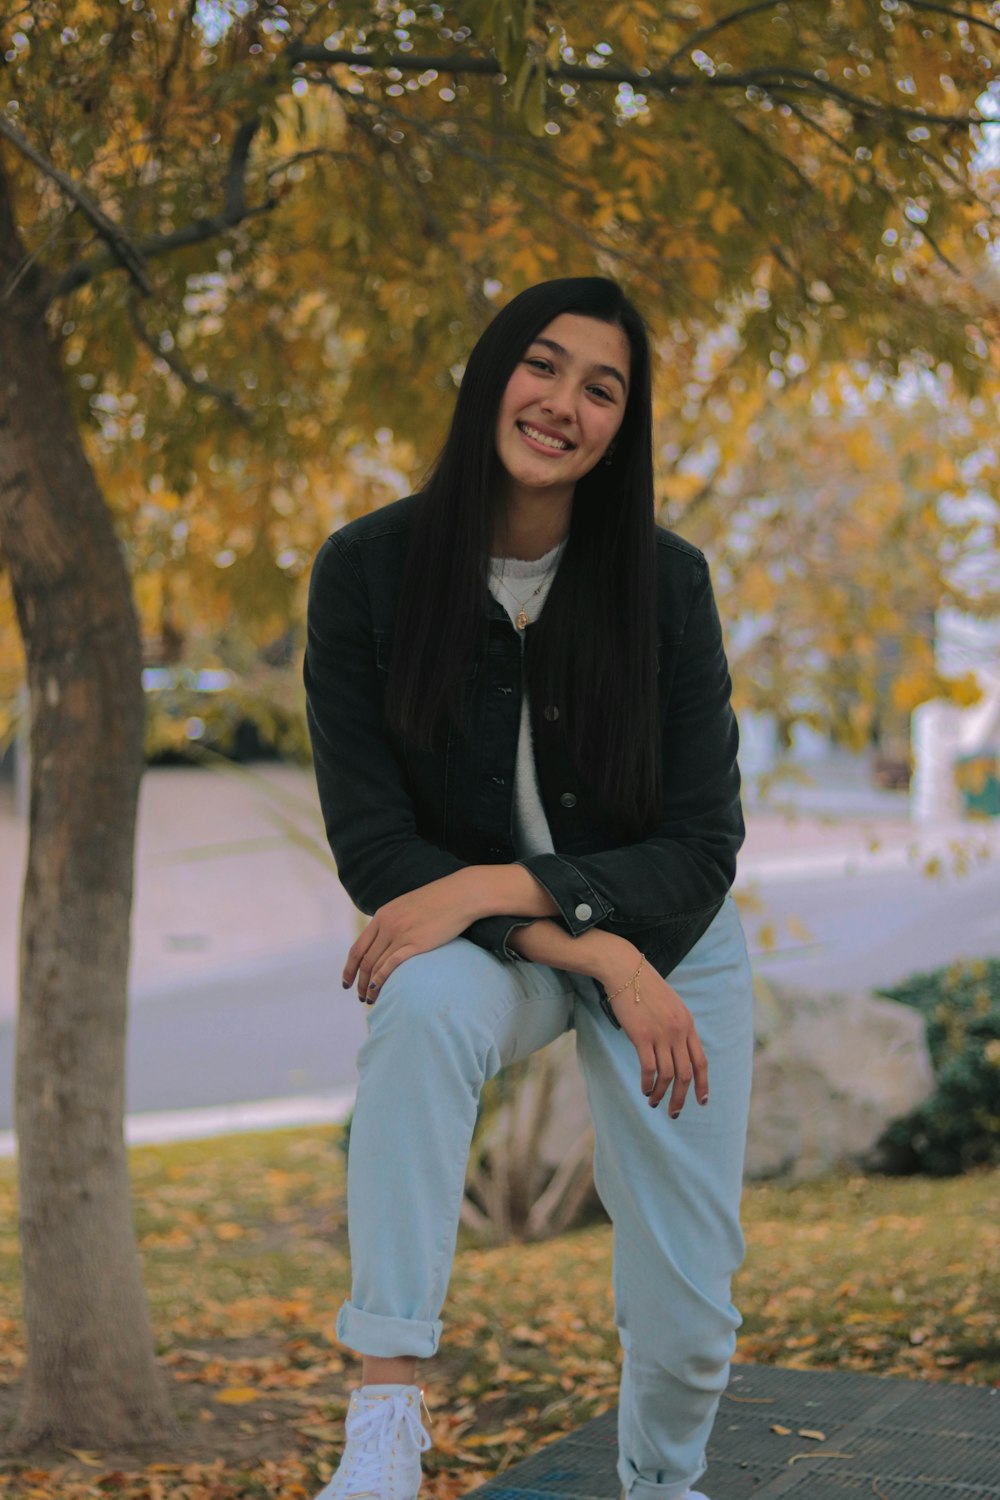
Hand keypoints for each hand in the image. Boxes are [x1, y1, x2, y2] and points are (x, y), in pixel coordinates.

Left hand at [343, 872, 480, 1001]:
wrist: (460, 895)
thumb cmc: (438, 900)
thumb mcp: (406, 906)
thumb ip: (393, 920)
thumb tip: (386, 938)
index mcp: (382, 916)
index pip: (358, 947)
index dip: (349, 968)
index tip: (346, 981)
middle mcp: (387, 925)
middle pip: (364, 960)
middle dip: (358, 981)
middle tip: (358, 995)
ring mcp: (401, 934)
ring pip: (375, 966)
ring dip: (369, 986)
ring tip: (369, 999)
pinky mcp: (416, 943)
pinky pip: (391, 965)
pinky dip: (380, 980)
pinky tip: (378, 990)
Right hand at [603, 956, 708, 1115]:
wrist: (625, 970)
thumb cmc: (645, 986)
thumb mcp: (671, 1005)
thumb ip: (677, 1026)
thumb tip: (676, 1049)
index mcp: (688, 1024)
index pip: (701, 1061)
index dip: (703, 1084)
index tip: (702, 1100)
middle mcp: (679, 1031)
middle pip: (686, 1073)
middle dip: (682, 1097)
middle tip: (675, 1112)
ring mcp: (661, 1034)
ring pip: (668, 1075)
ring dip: (661, 1093)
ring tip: (654, 1102)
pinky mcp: (642, 1036)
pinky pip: (649, 1068)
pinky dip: (647, 1083)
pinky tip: (644, 1089)